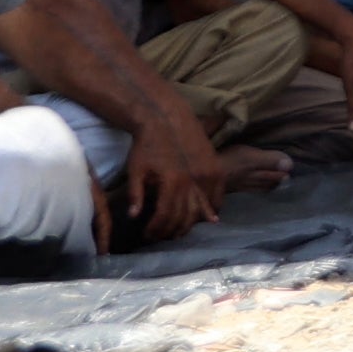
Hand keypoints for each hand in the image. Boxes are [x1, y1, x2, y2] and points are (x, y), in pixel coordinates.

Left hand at [121, 118, 234, 237]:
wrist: (166, 116)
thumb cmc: (147, 143)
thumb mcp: (135, 168)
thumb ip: (135, 194)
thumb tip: (133, 217)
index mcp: (172, 182)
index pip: (166, 217)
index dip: (157, 230)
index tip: (148, 234)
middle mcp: (193, 181)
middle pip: (185, 218)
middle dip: (172, 231)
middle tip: (162, 234)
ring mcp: (207, 175)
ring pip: (203, 210)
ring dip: (191, 223)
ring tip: (180, 228)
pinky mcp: (215, 167)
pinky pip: (218, 196)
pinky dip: (211, 208)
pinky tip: (204, 215)